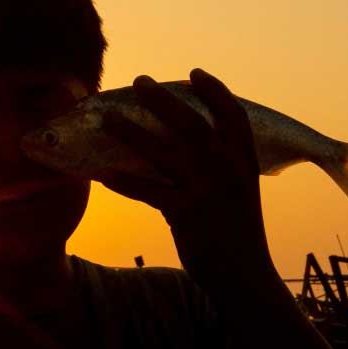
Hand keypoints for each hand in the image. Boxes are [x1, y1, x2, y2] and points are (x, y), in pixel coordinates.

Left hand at [98, 69, 275, 283]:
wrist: (246, 275)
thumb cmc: (239, 232)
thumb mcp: (240, 191)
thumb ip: (221, 167)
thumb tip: (187, 146)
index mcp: (246, 160)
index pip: (232, 115)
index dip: (215, 91)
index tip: (194, 73)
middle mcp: (227, 169)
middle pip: (191, 123)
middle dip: (162, 100)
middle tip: (140, 82)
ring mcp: (206, 189)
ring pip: (162, 150)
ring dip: (130, 131)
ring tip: (107, 117)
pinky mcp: (185, 213)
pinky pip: (146, 190)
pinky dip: (122, 181)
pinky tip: (101, 173)